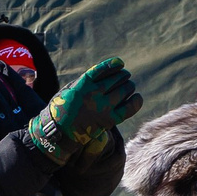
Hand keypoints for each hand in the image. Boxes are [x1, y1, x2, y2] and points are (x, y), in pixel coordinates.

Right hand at [24, 59, 143, 162]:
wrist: (58, 132)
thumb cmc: (63, 108)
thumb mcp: (70, 89)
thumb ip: (87, 81)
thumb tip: (109, 73)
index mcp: (82, 84)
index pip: (103, 70)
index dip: (114, 64)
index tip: (120, 63)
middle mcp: (93, 94)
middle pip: (117, 79)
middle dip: (123, 76)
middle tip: (124, 77)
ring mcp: (102, 108)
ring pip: (124, 90)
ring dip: (129, 86)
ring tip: (129, 86)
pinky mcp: (109, 120)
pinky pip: (129, 108)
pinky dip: (136, 101)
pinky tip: (137, 97)